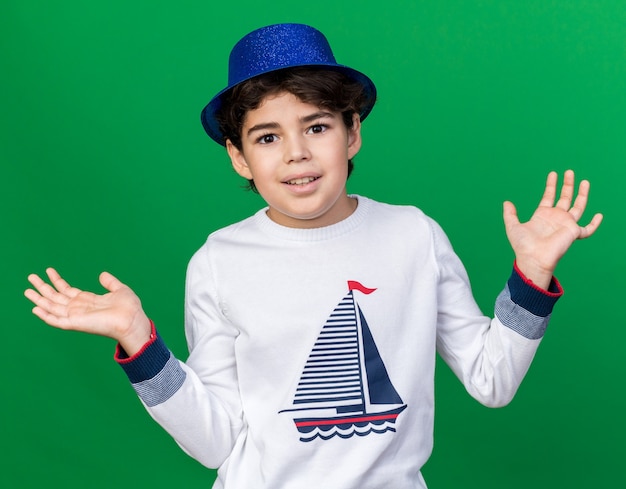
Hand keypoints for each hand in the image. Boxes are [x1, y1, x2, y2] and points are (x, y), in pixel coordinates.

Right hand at [25, 268, 151, 355]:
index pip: (67, 290)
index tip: (48, 270)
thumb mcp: (119, 289)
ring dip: (39, 299)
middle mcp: (79, 309)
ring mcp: (76, 316)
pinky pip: (56, 320)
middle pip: (56, 297)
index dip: (57, 281)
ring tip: (27, 290)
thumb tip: (102, 274)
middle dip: (43, 287)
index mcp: (88, 301)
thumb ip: (110, 282)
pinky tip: (35, 308)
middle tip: (30, 277)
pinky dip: (46, 315)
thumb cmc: (129, 308)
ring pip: (52, 307)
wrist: (133, 320)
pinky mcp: (75, 324)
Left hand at [503, 170, 602, 288]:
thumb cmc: (522, 245)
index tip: (553, 174)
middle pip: (564, 198)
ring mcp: (565, 225)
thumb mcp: (513, 227)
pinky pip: (588, 229)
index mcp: (542, 215)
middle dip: (567, 185)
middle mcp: (555, 218)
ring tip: (584, 181)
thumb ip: (510, 214)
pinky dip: (594, 224)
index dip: (551, 185)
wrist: (533, 258)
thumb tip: (506, 202)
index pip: (549, 196)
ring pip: (578, 206)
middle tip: (569, 172)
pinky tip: (599, 215)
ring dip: (582, 194)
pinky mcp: (573, 233)